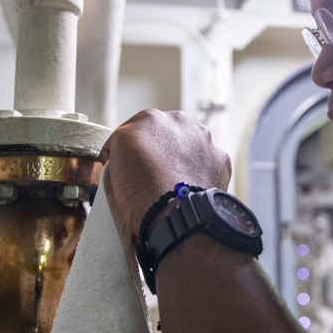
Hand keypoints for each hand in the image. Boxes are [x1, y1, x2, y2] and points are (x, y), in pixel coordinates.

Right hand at [100, 109, 230, 235]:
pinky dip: (200, 174)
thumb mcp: (111, 159)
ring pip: (188, 147)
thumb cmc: (140, 189)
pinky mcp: (220, 159)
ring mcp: (203, 139)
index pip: (134, 133)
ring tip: (173, 184)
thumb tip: (130, 152)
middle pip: (164, 136)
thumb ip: (119, 145)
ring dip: (182, 160)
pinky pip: (208, 164)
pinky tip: (191, 188)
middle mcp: (179, 121)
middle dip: (159, 151)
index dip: (130, 153)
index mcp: (148, 118)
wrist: (174, 214)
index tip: (130, 170)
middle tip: (152, 177)